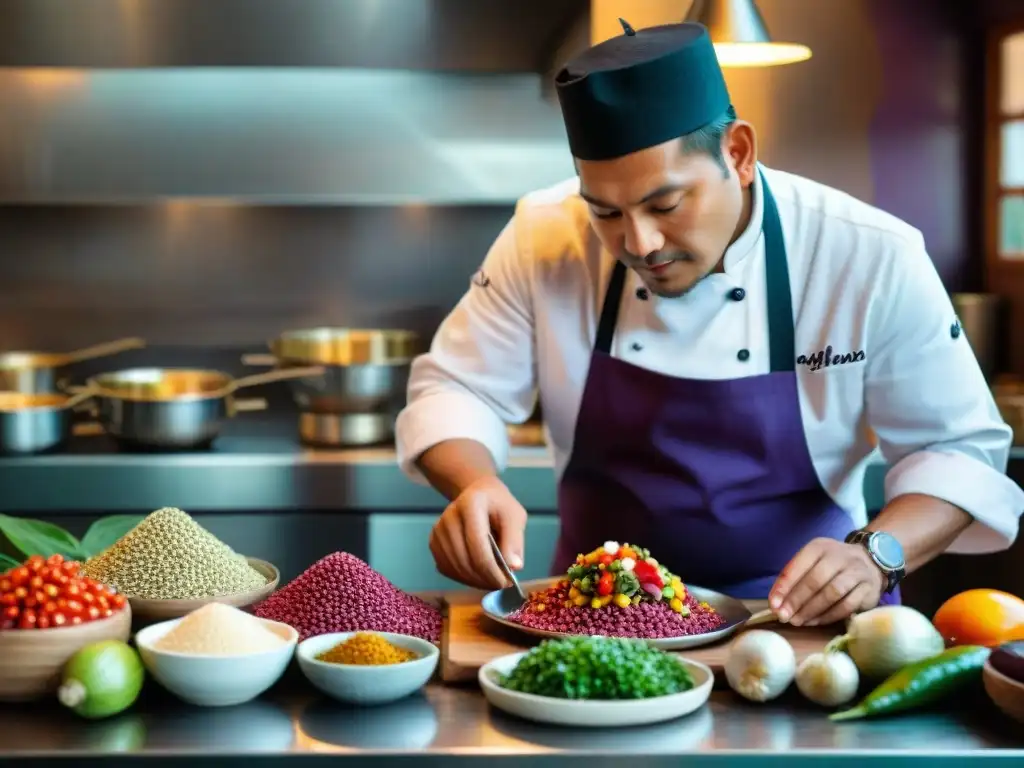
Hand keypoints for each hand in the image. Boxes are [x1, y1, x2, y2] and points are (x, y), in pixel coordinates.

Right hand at [429, 476, 527, 589]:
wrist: (477, 494)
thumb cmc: (498, 506)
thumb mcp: (514, 516)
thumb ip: (514, 540)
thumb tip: (513, 567)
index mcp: (471, 504)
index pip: (477, 544)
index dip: (492, 569)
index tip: (506, 582)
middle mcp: (449, 516)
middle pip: (464, 559)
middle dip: (484, 578)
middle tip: (501, 585)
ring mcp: (438, 529)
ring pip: (454, 567)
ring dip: (474, 581)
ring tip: (491, 582)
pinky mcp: (433, 541)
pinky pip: (446, 568)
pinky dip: (462, 578)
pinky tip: (477, 577)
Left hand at [768, 538, 885, 626]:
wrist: (871, 561)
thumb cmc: (832, 565)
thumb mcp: (812, 561)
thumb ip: (794, 578)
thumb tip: (776, 602)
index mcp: (820, 547)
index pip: (799, 565)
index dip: (784, 586)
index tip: (773, 604)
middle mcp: (839, 556)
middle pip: (815, 580)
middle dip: (796, 600)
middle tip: (784, 616)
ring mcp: (856, 572)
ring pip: (832, 593)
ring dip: (811, 610)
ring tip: (797, 621)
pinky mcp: (868, 590)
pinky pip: (846, 606)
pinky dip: (828, 616)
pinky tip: (815, 622)